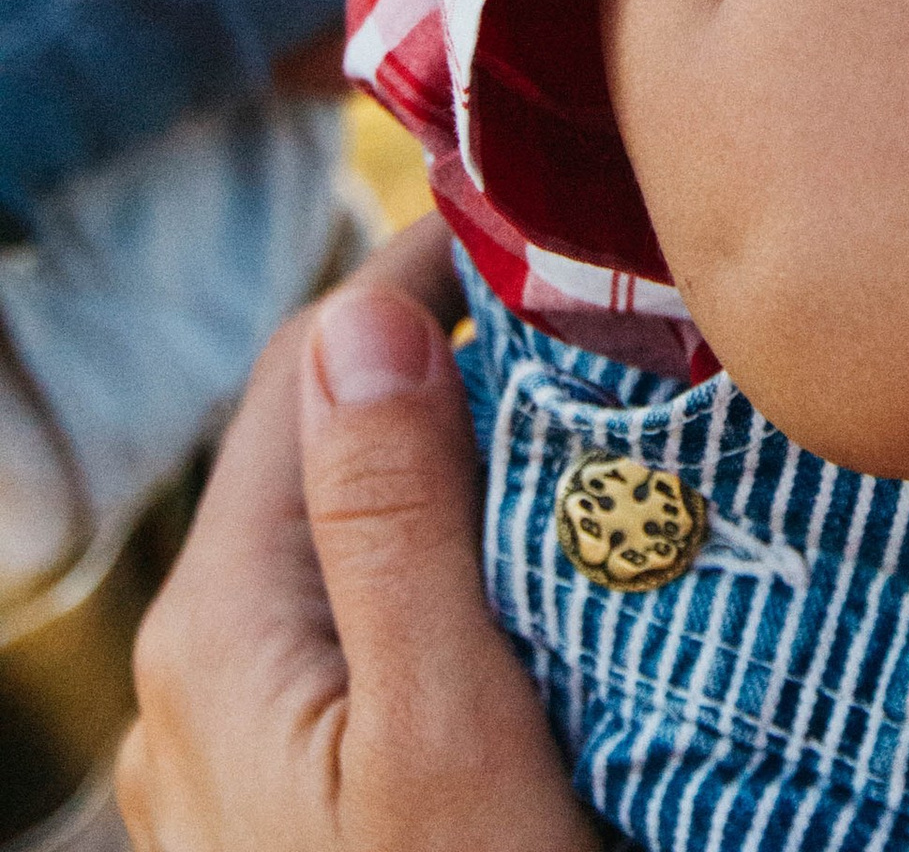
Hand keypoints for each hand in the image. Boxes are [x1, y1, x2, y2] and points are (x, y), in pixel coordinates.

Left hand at [116, 221, 595, 851]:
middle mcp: (193, 681)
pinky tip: (535, 583)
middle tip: (604, 327)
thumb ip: (395, 523)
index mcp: (217, 632)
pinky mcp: (281, 804)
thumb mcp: (444, 733)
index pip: (308, 367)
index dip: (421, 274)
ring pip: (344, 547)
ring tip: (593, 437)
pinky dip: (440, 574)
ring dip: (452, 476)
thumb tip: (367, 310)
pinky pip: (355, 635)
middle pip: (323, 455)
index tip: (549, 225)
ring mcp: (229, 751)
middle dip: (451, 371)